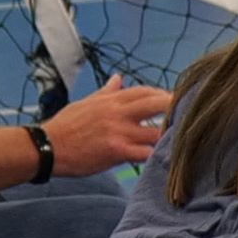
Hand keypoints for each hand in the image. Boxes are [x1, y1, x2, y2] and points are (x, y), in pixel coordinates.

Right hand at [44, 82, 171, 178]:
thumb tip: (118, 78)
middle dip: (176, 107)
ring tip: (183, 140)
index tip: (172, 101)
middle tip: (190, 114)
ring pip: (155, 130)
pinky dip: (156, 155)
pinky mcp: (115, 151)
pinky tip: (166, 159)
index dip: (162, 95)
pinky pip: (144, 153)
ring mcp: (118, 131)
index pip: (145, 91)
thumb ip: (106, 92)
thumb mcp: (86, 103)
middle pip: (157, 104)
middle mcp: (118, 113)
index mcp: (111, 100)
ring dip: (170, 135)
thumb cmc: (65, 126)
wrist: (47, 147)